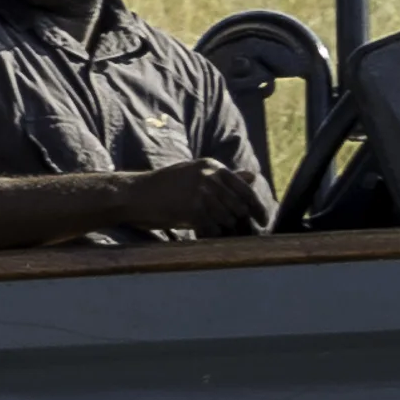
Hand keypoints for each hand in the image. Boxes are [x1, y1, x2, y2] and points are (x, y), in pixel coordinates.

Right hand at [117, 153, 273, 238]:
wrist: (136, 194)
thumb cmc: (164, 187)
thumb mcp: (195, 175)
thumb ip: (223, 177)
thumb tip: (252, 176)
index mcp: (212, 166)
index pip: (245, 188)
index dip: (258, 207)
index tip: (263, 220)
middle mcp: (208, 176)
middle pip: (238, 205)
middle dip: (241, 221)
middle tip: (241, 232)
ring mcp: (200, 192)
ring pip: (227, 218)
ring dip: (225, 229)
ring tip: (217, 232)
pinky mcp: (192, 208)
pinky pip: (212, 227)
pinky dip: (212, 234)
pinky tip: (204, 234)